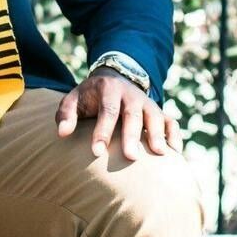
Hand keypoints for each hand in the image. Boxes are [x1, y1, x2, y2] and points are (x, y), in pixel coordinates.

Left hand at [55, 70, 182, 160]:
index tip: (97, 152)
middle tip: (130, 157)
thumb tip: (62, 133)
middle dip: (132, 136)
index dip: (102, 131)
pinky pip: (171, 121)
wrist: (114, 79)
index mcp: (108, 89)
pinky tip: (174, 152)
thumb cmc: (90, 97)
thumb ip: (66, 114)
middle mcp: (130, 95)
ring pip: (155, 116)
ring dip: (157, 134)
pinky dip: (174, 135)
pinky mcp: (158, 111)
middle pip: (132, 115)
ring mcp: (147, 103)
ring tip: (159, 154)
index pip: (107, 110)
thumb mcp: (74, 99)